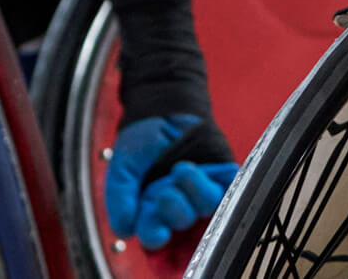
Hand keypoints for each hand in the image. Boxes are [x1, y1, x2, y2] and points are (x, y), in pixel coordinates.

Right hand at [103, 114, 238, 249]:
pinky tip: (202, 171)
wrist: (163, 109)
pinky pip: (227, 188)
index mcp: (151, 212)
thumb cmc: (141, 142)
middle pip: (182, 225)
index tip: (157, 233)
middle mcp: (179, 207)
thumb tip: (123, 231)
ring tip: (181, 170)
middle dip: (174, 211)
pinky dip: (217, 181)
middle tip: (165, 193)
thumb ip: (120, 198)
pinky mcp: (221, 177)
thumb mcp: (122, 168)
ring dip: (194, 192)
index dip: (157, 238)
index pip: (154, 237)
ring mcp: (201, 193)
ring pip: (206, 207)